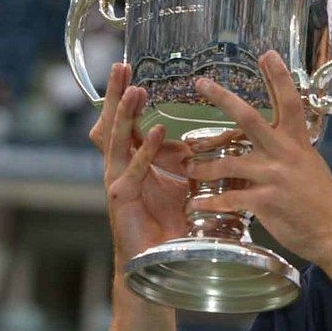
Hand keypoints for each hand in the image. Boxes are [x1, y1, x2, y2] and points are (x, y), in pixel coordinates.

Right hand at [89, 63, 192, 265]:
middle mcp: (120, 169)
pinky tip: (155, 133)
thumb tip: (219, 137)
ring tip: (135, 90)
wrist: (162, 263)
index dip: (124, 98)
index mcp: (133, 162)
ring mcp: (118, 183)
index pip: (125, 122)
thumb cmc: (172, 225)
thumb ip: (192, 161)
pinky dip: (144, 151)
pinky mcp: (122, 201)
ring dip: (126, 115)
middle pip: (112, 124)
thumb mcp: (185, 184)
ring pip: (116, 142)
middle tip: (120, 67)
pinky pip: (132, 171)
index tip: (128, 70)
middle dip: (115, 96)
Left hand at [185, 51, 331, 263]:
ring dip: (202, 166)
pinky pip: (229, 199)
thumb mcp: (311, 165)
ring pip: (227, 163)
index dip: (278, 77)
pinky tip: (195, 205)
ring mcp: (274, 177)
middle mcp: (284, 154)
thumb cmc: (322, 201)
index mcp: (297, 142)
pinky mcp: (265, 202)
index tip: (266, 54)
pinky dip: (209, 203)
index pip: (288, 101)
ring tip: (188, 167)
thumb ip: (291, 150)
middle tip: (201, 83)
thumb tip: (277, 137)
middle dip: (222, 98)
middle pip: (248, 118)